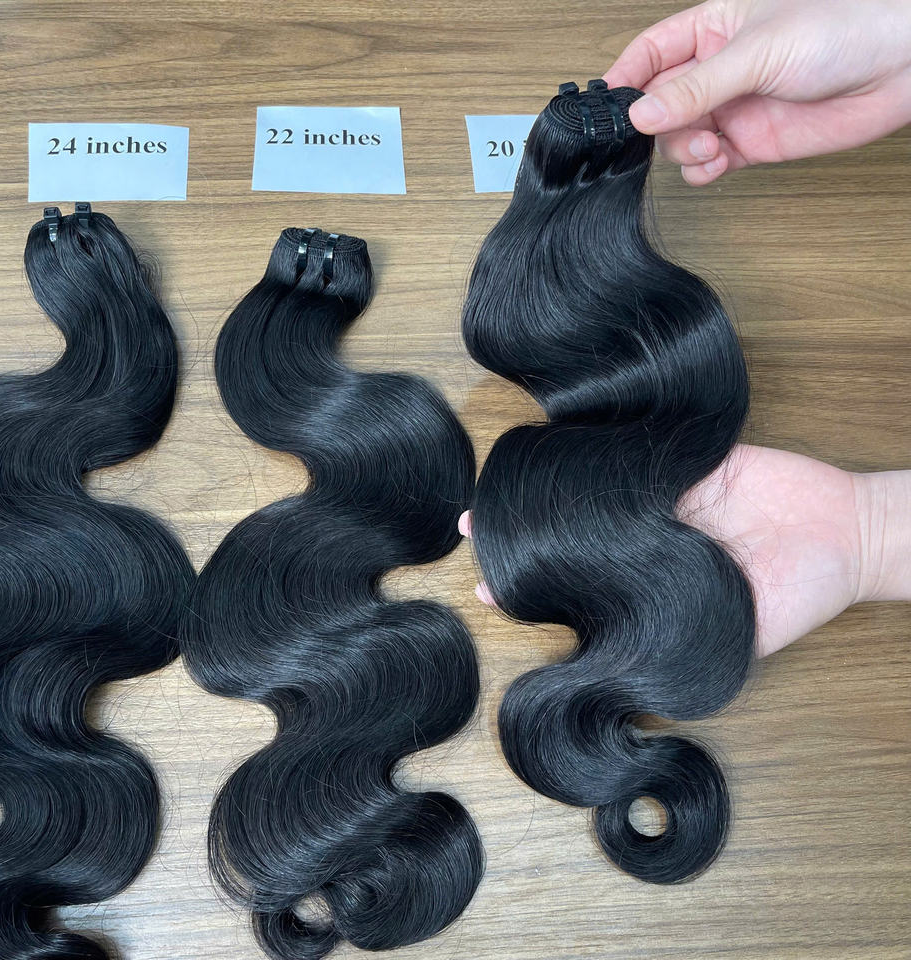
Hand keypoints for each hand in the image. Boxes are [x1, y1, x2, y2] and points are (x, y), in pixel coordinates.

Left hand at [461, 445, 910, 656]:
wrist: (848, 537)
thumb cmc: (791, 595)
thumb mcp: (729, 642)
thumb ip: (674, 657)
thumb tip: (616, 696)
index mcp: (649, 581)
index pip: (578, 587)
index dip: (534, 591)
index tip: (487, 590)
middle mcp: (646, 538)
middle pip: (572, 532)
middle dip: (523, 532)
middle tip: (472, 527)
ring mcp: (663, 495)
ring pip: (592, 490)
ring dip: (547, 488)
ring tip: (497, 486)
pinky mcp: (686, 460)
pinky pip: (637, 451)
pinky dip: (598, 451)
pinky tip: (556, 449)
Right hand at [603, 0, 910, 184]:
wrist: (900, 65)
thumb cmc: (845, 28)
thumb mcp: (757, 52)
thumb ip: (696, 88)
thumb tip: (641, 115)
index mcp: (712, 29)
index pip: (650, 54)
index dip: (626, 79)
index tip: (610, 107)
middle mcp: (717, 70)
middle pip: (659, 105)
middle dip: (658, 124)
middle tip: (671, 132)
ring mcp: (732, 107)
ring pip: (679, 139)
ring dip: (683, 150)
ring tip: (709, 146)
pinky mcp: (750, 142)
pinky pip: (707, 164)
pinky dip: (702, 171)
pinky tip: (716, 163)